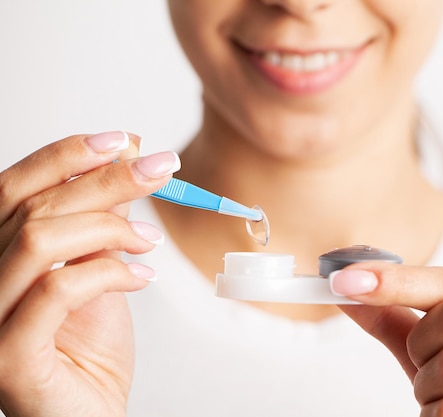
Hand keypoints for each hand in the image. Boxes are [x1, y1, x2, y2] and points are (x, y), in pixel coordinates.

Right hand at [0, 132, 178, 416]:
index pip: (14, 188)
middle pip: (34, 206)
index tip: (124, 140)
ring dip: (110, 227)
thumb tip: (124, 163)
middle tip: (161, 169)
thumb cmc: (89, 346)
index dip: (66, 156)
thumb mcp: (95, 269)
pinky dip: (109, 272)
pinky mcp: (9, 355)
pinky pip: (57, 289)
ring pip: (39, 238)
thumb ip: (97, 223)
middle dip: (106, 180)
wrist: (90, 410)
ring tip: (150, 242)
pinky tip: (143, 278)